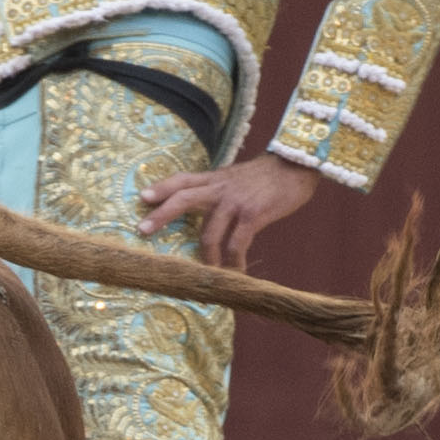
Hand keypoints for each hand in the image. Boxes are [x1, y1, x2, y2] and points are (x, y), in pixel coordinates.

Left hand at [137, 154, 319, 271]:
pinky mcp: (253, 215)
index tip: (142, 197)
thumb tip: (204, 214)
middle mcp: (220, 188)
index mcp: (214, 179)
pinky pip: (236, 245)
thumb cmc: (266, 177)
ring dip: (206, 258)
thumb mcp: (236, 178)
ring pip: (208, 233)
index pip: (182, 180)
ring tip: (206, 273)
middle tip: (142, 231)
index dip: (161, 187)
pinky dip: (233, 263)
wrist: (298, 166)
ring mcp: (235, 202)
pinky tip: (235, 272)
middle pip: (183, 198)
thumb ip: (218, 191)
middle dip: (161, 215)